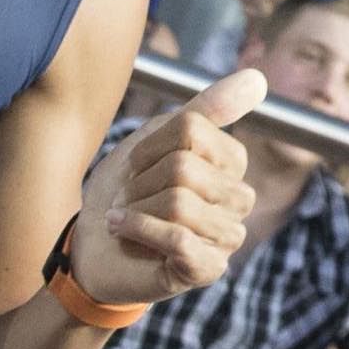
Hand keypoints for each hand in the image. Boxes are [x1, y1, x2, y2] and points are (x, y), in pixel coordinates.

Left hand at [60, 67, 263, 306]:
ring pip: (180, 204)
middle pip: (184, 168)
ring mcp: (226, 237)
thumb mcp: (155, 142)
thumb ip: (205, 110)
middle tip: (128, 198)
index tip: (136, 167)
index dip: (150, 148)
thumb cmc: (126, 193)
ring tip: (125, 218)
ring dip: (135, 209)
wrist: (90, 247)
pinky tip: (122, 232)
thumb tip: (258, 79)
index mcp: (231, 164)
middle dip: (140, 182)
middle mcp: (238, 200)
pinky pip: (178, 239)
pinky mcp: (208, 269)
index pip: (193, 131)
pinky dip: (138, 230)